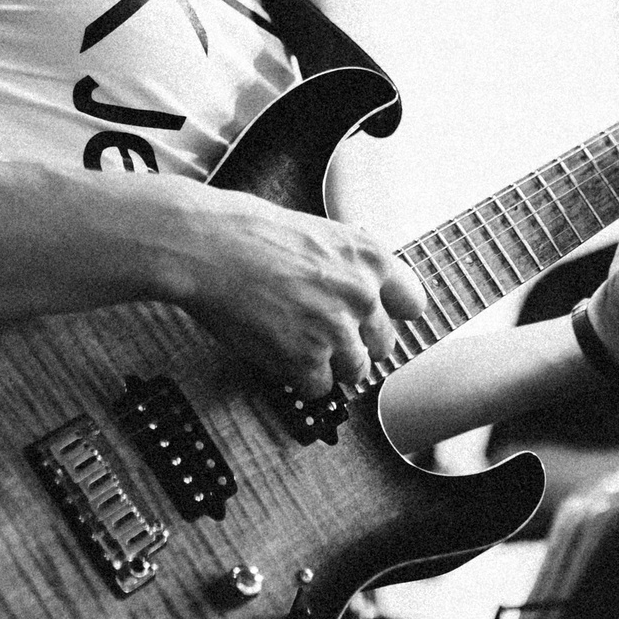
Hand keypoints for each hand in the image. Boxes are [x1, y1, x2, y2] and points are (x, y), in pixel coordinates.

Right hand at [181, 189, 427, 398]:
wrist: (208, 247)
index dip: (389, 315)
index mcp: (370, 258)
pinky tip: (277, 353)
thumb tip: (357, 289)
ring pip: (353, 371)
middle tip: (324, 335)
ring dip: (328, 364)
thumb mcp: (318, 233)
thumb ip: (347, 265)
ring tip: (296, 343)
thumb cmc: (249, 231)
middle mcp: (362, 296)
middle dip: (355, 344)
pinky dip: (298, 377)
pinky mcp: (306, 360)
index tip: (374, 322)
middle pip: (382, 345)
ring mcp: (337, 331)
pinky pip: (317, 387)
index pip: (411, 304)